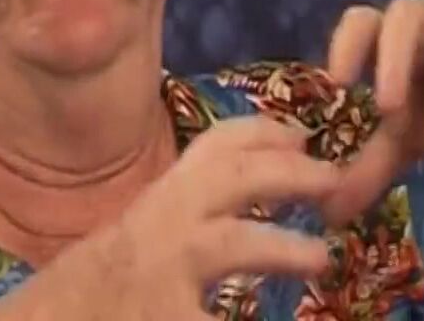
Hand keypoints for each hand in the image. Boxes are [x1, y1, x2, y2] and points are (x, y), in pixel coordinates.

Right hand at [0, 116, 338, 320]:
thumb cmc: (88, 290)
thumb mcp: (135, 239)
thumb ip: (180, 217)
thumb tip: (237, 209)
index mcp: (157, 205)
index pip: (213, 148)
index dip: (264, 134)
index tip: (303, 134)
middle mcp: (158, 230)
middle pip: (229, 179)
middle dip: (287, 172)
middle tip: (335, 181)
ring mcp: (160, 279)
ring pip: (231, 244)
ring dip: (284, 247)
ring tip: (322, 258)